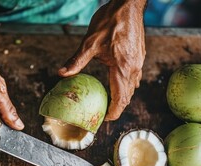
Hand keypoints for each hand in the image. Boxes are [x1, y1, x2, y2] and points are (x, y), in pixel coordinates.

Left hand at [58, 0, 146, 120]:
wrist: (128, 4)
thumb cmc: (110, 21)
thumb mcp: (90, 42)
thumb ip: (76, 61)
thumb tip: (61, 73)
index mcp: (122, 68)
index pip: (121, 99)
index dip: (113, 113)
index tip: (104, 119)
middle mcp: (134, 68)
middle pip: (128, 96)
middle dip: (117, 107)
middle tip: (104, 113)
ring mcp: (139, 62)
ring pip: (132, 87)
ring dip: (122, 96)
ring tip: (109, 100)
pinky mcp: (139, 56)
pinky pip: (134, 76)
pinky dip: (126, 84)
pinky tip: (116, 81)